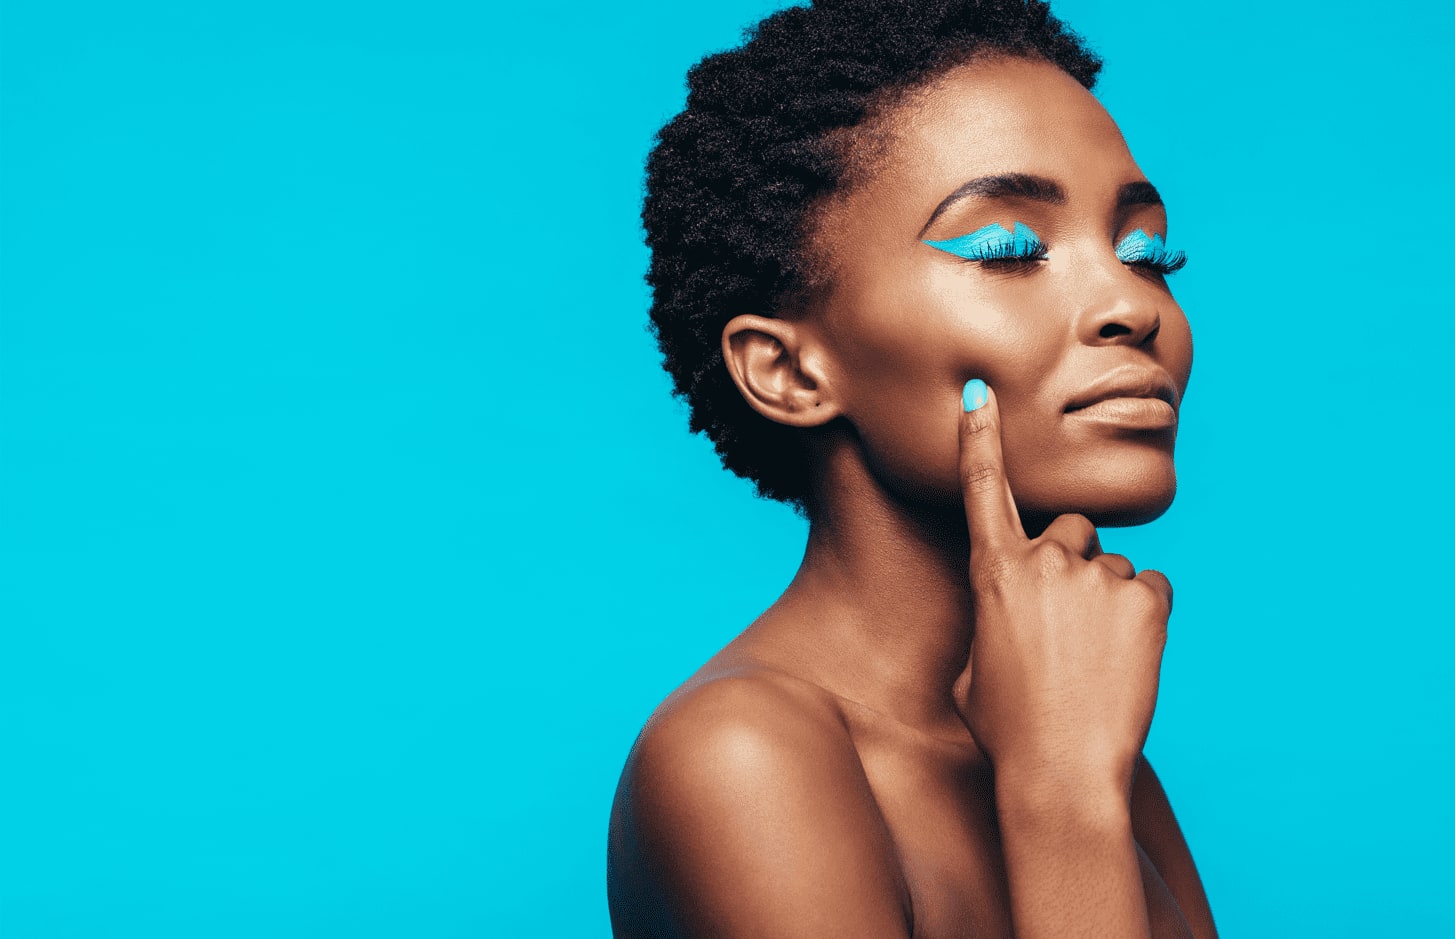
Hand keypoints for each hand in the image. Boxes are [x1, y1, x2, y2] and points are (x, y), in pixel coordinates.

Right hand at [951, 381, 1172, 794]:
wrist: (1061, 771)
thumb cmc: (1007, 730)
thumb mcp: (974, 670)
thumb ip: (993, 622)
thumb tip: (1011, 620)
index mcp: (993, 574)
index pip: (983, 489)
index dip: (981, 440)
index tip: (981, 396)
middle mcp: (1044, 561)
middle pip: (1070, 531)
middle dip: (1072, 564)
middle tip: (1071, 626)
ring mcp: (1097, 576)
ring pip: (1112, 568)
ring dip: (1109, 602)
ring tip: (1097, 661)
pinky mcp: (1146, 597)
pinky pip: (1150, 589)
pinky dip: (1144, 619)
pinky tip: (1127, 661)